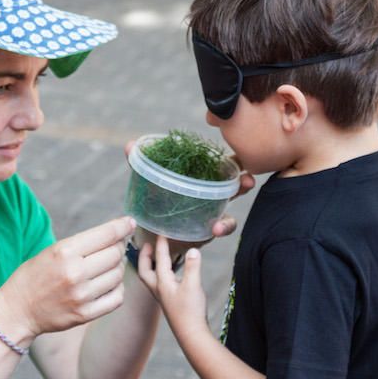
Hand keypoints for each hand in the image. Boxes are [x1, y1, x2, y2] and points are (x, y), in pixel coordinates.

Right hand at [0, 217, 135, 339]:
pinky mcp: (85, 314)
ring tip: (105, 267)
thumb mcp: (52, 251)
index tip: (130, 223)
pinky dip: (117, 289)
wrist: (17, 310)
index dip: (122, 226)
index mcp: (64, 252)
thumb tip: (115, 234)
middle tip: (113, 247)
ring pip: (118, 275)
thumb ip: (82, 244)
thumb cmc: (34, 276)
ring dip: (117, 268)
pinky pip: (117, 297)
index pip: (106, 234)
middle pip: (116, 254)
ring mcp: (81, 296)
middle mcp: (75, 273)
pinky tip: (107, 285)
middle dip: (118, 247)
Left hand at [124, 140, 255, 244]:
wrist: (148, 233)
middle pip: (233, 185)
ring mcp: (211, 214)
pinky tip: (215, 229)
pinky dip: (222, 228)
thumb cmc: (152, 201)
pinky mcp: (207, 232)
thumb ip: (140, 165)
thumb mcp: (147, 183)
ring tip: (227, 217)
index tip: (241, 158)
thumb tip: (129, 145)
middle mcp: (210, 195)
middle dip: (243, 181)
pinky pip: (221, 230)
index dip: (233, 162)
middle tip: (248, 179)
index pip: (220, 167)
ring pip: (231, 209)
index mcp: (198, 179)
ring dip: (234, 212)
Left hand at [135, 235, 208, 336]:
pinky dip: (160, 275)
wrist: (191, 335)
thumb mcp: (193, 286)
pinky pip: (159, 284)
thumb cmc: (190, 311)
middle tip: (146, 244)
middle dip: (144, 256)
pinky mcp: (170, 303)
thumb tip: (192, 250)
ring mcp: (163, 297)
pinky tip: (169, 274)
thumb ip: (193, 266)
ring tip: (154, 256)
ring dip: (150, 265)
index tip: (161, 232)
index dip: (160, 244)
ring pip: (151, 278)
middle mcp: (159, 289)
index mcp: (162, 283)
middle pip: (145, 270)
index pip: (159, 259)